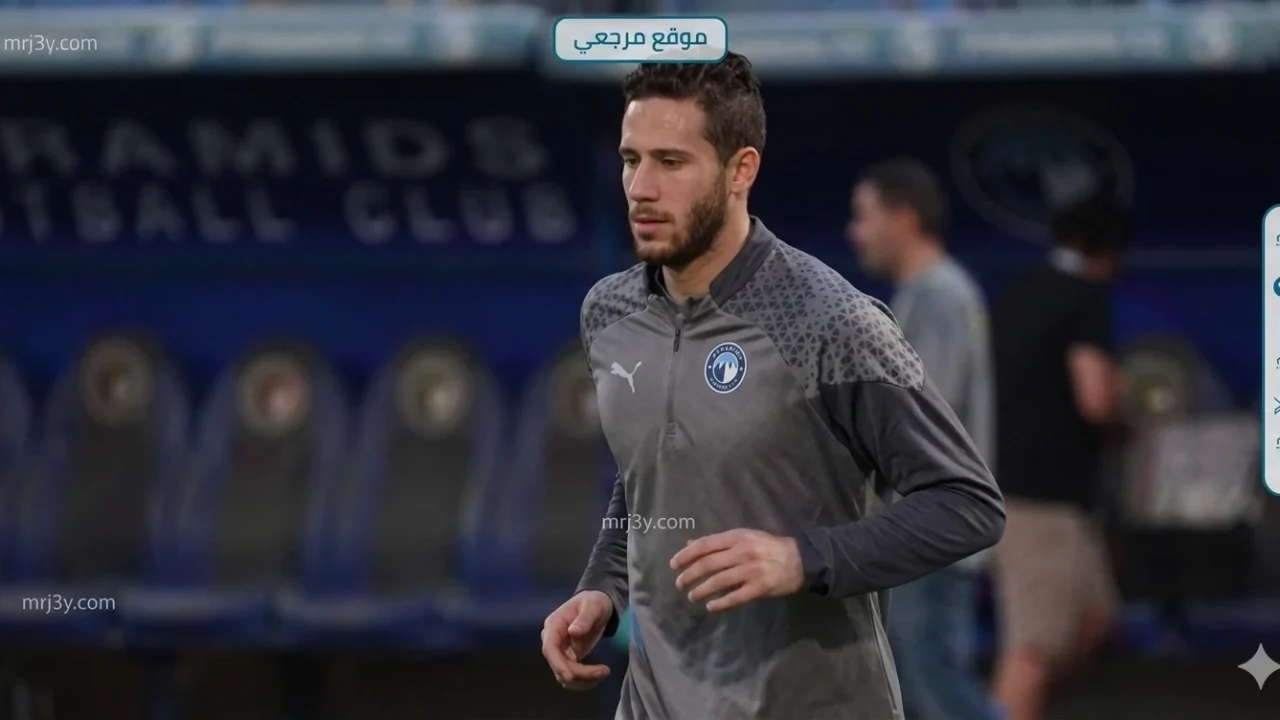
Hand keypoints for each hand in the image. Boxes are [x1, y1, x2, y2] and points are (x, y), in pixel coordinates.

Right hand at [541, 590, 613, 689]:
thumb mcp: (593, 606)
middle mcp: (553, 640)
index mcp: (554, 625)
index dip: (558, 664)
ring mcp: (560, 651)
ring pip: (564, 675)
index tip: (572, 676)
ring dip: (582, 680)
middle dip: (579, 674)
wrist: (596, 605)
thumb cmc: (593, 602)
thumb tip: (572, 632)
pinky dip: (584, 681)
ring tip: (603, 673)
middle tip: (603, 672)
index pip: (549, 648)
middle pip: (558, 665)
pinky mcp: (568, 659)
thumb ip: (584, 619)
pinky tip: (598, 676)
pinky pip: (572, 675)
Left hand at [670, 528, 804, 611]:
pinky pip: (735, 597)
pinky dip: (720, 603)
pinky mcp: (759, 588)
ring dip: (701, 590)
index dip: (686, 555)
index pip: (705, 545)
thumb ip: (718, 542)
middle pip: (708, 564)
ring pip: (719, 582)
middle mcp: (742, 552)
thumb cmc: (768, 546)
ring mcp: (751, 571)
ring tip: (692, 596)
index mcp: (737, 537)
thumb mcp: (744, 537)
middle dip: (690, 575)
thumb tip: (690, 544)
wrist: (800, 559)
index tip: (674, 564)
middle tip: (680, 584)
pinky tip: (710, 607)